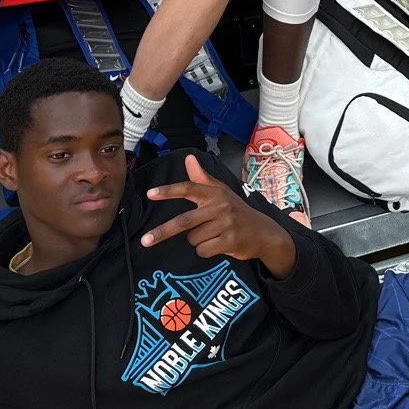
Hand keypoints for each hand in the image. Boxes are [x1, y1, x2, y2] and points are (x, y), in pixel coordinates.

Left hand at [145, 156, 297, 269]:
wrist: (264, 232)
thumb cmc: (237, 211)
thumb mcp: (221, 192)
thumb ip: (202, 177)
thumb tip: (188, 158)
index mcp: (215, 193)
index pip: (188, 188)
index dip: (168, 191)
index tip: (150, 194)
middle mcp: (220, 206)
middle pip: (184, 221)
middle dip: (162, 232)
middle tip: (144, 241)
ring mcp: (226, 224)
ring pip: (193, 239)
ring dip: (198, 241)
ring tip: (213, 235)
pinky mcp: (230, 241)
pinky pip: (203, 250)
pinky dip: (206, 251)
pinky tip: (218, 244)